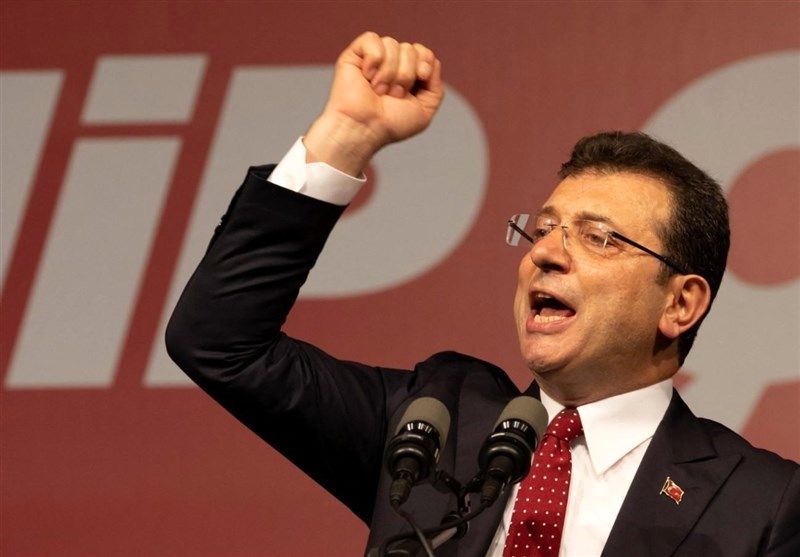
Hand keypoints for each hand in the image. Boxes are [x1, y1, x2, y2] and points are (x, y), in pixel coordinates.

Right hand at [304, 32, 443, 175]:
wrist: (364, 128)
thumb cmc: (391, 124)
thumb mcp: (424, 111)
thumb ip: (436, 88)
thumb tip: (431, 62)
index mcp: (408, 75)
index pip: (425, 53)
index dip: (425, 63)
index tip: (421, 78)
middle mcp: (392, 64)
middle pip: (411, 49)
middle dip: (405, 74)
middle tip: (393, 94)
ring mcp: (373, 58)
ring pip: (392, 44)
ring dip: (389, 73)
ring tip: (378, 90)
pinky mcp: (355, 54)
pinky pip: (372, 39)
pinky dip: (374, 59)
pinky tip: (367, 76)